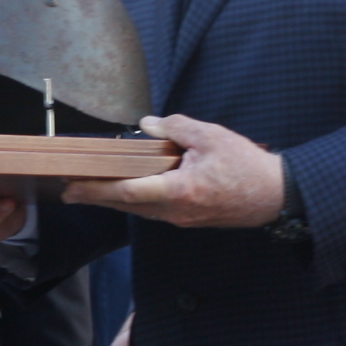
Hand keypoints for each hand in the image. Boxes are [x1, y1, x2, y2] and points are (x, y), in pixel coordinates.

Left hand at [64, 116, 285, 228]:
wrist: (276, 196)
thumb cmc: (248, 167)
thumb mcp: (212, 137)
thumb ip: (177, 128)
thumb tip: (148, 125)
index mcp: (180, 191)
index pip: (128, 192)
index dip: (97, 189)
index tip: (73, 186)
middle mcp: (176, 211)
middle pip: (127, 205)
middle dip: (96, 197)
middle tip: (69, 190)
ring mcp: (182, 219)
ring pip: (140, 210)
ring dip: (115, 200)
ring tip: (90, 189)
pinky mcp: (189, 219)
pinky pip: (154, 210)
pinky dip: (136, 201)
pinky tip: (127, 191)